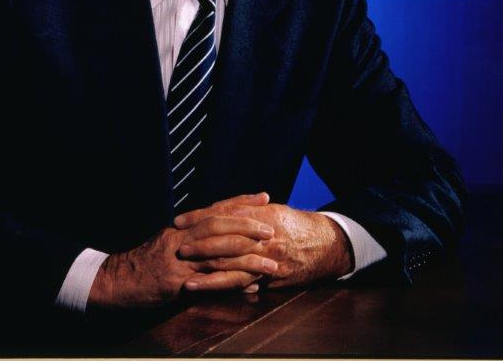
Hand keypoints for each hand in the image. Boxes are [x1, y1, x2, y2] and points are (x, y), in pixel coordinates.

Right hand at [87, 193, 278, 308]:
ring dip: (247, 259)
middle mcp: (181, 237)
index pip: (215, 209)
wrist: (116, 280)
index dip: (240, 202)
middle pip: (218, 226)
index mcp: (182, 226)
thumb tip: (219, 236)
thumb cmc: (143, 263)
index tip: (264, 197)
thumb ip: (191, 237)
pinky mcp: (176, 282)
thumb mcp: (167, 243)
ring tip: (271, 263)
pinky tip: (251, 287)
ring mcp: (178, 259)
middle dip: (247, 226)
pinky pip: (209, 282)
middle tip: (271, 229)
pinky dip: (232, 284)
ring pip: (217, 254)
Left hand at [174, 198, 352, 290]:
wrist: (323, 243)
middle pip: (225, 242)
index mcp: (258, 215)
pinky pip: (245, 284)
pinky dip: (226, 289)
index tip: (179, 221)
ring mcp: (267, 259)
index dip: (199, 217)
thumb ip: (244, 208)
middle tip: (178, 249)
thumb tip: (216, 210)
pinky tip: (211, 294)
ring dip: (208, 277)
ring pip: (233, 269)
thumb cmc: (292, 223)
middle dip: (199, 246)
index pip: (222, 215)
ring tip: (185, 282)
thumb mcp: (269, 209)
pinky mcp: (270, 277)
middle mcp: (262, 237)